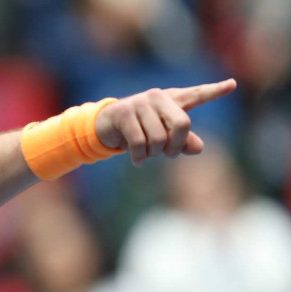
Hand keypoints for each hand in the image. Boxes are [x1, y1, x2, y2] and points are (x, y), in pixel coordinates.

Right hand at [95, 78, 236, 165]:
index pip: (197, 94)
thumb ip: (183, 141)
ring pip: (158, 138)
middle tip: (169, 155)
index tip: (232, 85)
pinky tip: (137, 161)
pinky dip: (140, 157)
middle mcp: (158, 97)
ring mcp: (140, 103)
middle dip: (176, 146)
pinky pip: (139, 143)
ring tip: (146, 154)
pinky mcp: (123, 113)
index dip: (214, 91)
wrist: (105, 126)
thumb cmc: (139, 130)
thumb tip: (199, 148)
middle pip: (182, 124)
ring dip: (153, 154)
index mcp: (172, 100)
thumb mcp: (162, 136)